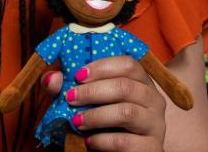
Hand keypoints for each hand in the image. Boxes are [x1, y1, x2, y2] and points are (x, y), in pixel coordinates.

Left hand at [44, 57, 165, 150]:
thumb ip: (64, 88)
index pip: (128, 64)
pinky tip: (89, 141)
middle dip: (93, 91)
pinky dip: (102, 140)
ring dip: (96, 116)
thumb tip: (52, 78)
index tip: (78, 75)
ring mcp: (155, 125)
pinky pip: (126, 141)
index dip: (102, 67)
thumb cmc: (101, 122)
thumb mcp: (81, 102)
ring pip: (127, 113)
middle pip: (126, 86)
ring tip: (77, 122)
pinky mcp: (152, 148)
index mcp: (140, 81)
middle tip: (71, 98)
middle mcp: (153, 99)